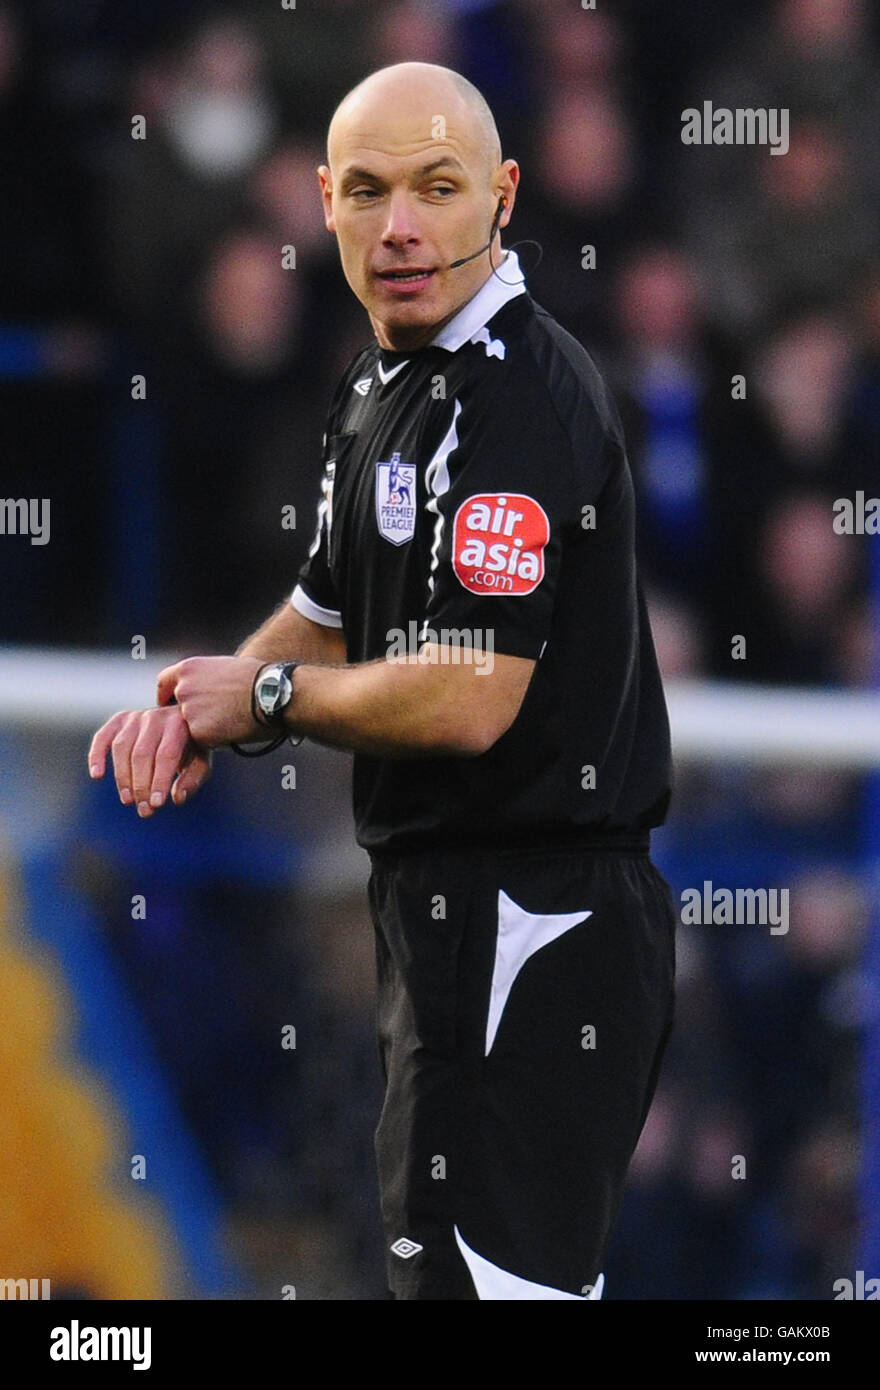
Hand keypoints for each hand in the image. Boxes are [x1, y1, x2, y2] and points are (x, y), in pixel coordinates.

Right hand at [88, 705, 212, 815]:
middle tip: (144, 810)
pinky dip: (96, 755)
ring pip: (122, 748)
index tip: (156, 804)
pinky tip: (97, 776)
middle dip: (141, 785)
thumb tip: (177, 798)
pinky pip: (102, 737)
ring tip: (128, 800)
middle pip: (142, 754)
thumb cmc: (192, 745)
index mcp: (179, 725)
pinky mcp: (119, 720)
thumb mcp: (200, 760)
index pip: (166, 755)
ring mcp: (136, 717)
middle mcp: (156, 717)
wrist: (182, 716)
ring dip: (122, 777)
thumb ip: (192, 779)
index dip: (159, 781)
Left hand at [156, 655, 264, 747]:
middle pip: (175, 708)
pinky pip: (202, 741)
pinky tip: (233, 730)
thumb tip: (202, 689)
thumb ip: (204, 678)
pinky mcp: (199, 733)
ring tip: (230, 720)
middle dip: (189, 715)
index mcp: (188, 669)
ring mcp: (189, 712)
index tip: (171, 704)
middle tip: (212, 717)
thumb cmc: (258, 678)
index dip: (168, 696)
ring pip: (189, 726)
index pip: (164, 683)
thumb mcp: (223, 667)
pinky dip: (214, 740)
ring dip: (203, 728)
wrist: (273, 694)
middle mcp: (183, 689)